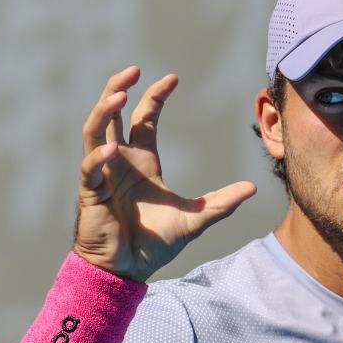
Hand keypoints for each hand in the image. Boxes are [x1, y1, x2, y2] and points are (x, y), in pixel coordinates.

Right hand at [75, 66, 257, 282]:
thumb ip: (221, 203)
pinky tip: (112, 151)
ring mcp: (102, 175)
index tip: (172, 78)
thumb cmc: (153, 245)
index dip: (155, 96)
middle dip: (118, 89)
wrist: (127, 271)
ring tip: (117, 94)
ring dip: (103, 111)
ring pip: (94, 131)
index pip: (144, 119)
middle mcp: (120, 162)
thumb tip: (253, 187)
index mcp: (142, 162)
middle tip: (132, 71)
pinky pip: (90, 168)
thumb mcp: (194, 220)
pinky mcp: (91, 193)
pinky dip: (98, 158)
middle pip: (112, 114)